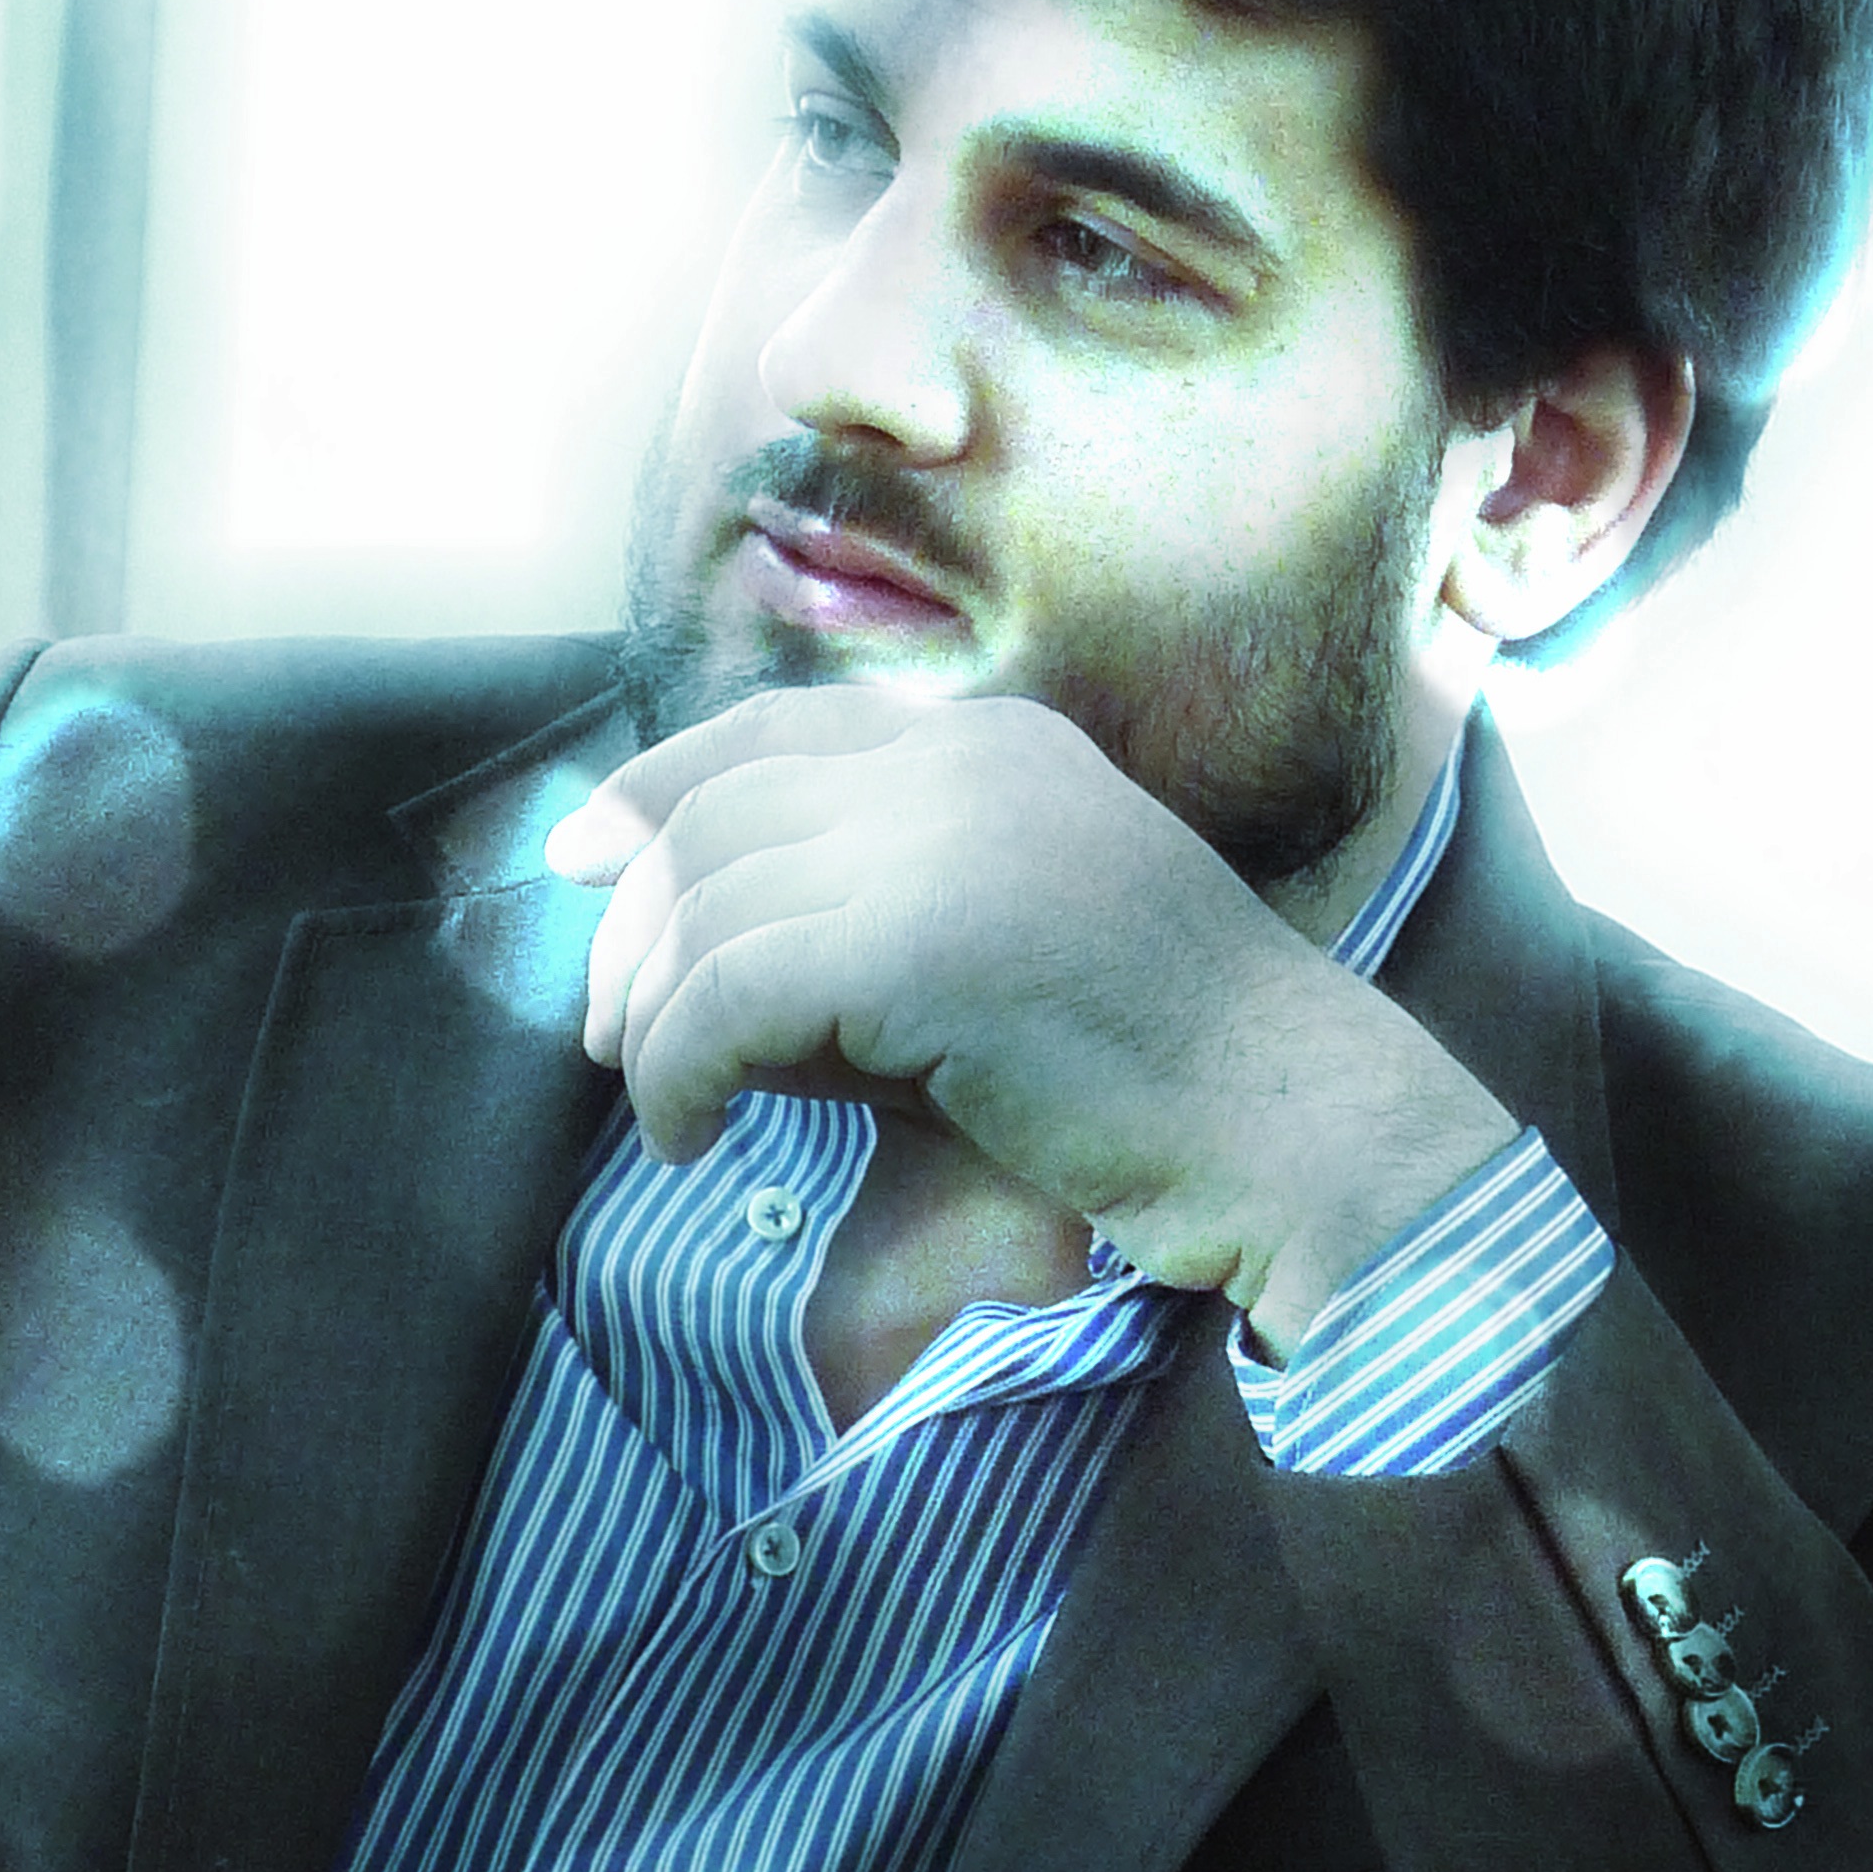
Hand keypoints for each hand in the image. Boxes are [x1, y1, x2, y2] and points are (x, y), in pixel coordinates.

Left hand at [543, 688, 1515, 1356]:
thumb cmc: (1163, 1070)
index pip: (769, 731)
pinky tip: (692, 1140)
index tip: (579, 861)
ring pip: (707, 910)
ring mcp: (942, 843)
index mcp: (993, 741)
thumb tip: (697, 951)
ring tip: (666, 1105)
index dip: (654, 791)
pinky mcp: (916, 947)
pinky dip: (679, 1078)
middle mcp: (960, 764)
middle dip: (633, 930)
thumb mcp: (1010, 940)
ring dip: (653, 1020)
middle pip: (713, 818)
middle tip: (610, 1036)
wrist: (1293, 1125)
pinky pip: (724, 1002)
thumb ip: (879, 910)